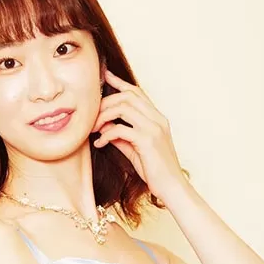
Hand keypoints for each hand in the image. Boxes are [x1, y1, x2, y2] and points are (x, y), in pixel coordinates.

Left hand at [91, 67, 187, 202]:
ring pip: (123, 107)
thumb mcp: (135, 150)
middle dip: (105, 103)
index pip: (137, 93)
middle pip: (127, 96)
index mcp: (157, 118)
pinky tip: (99, 144)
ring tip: (93, 129)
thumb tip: (104, 127)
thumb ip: (122, 136)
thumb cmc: (155, 172)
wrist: (172, 188)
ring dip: (104, 116)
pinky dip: (106, 134)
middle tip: (91, 116)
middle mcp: (157, 119)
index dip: (120, 83)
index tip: (104, 76)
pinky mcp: (147, 141)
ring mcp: (154, 128)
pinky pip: (120, 129)